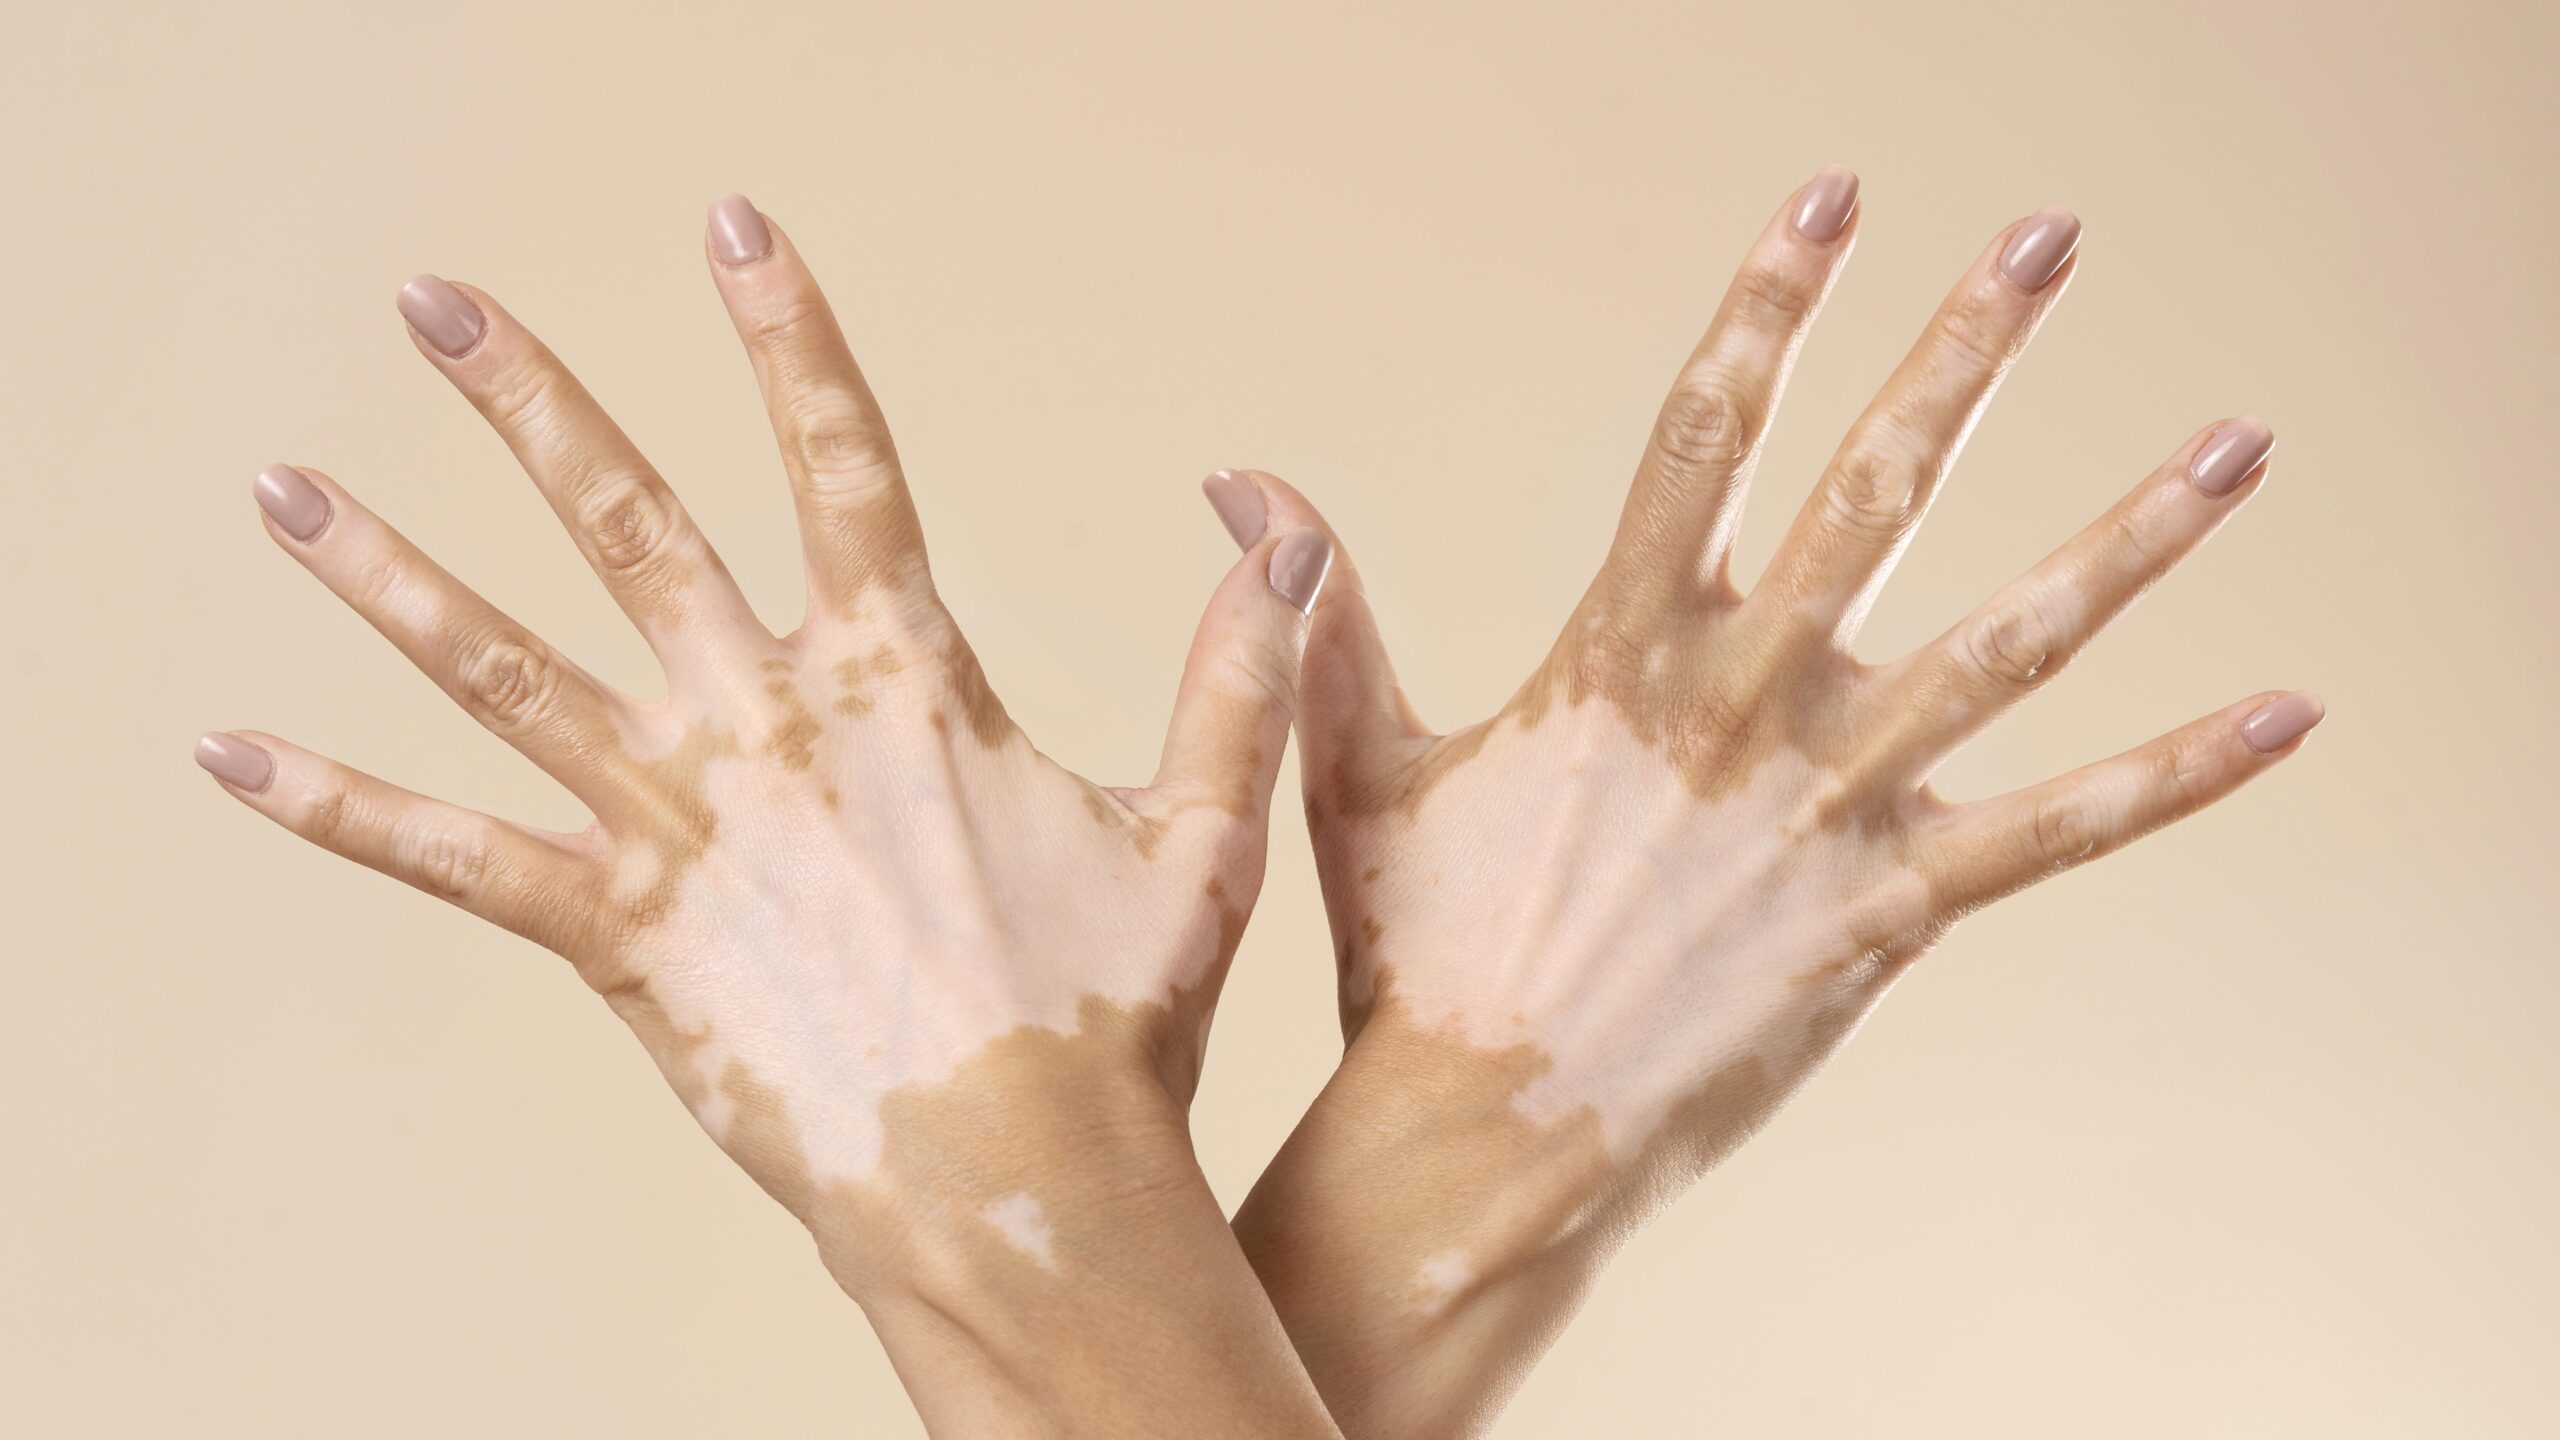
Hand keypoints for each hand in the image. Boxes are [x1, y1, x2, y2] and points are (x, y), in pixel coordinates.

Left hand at [197, 196, 1340, 1437]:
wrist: (1011, 1179)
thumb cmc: (1111, 1014)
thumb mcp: (1200, 831)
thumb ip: (1234, 677)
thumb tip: (1285, 542)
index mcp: (904, 682)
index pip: (843, 459)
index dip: (788, 333)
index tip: (732, 228)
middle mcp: (770, 725)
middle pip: (627, 522)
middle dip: (526, 398)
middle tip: (431, 301)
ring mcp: (681, 826)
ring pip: (504, 666)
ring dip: (385, 571)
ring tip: (279, 487)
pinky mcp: (619, 935)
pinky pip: (455, 856)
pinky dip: (340, 804)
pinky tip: (230, 750)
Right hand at [1229, 168, 2321, 1435]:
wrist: (1485, 1136)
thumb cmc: (1416, 953)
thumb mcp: (1356, 764)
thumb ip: (1324, 612)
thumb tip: (1238, 477)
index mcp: (1621, 653)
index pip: (1703, 434)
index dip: (1769, 308)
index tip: (1833, 203)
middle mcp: (1745, 706)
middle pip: (1877, 492)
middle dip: (1968, 353)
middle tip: (2052, 239)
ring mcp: (1832, 806)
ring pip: (2012, 647)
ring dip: (2134, 537)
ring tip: (2242, 440)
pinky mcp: (1895, 911)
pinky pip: (2060, 830)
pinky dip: (2177, 771)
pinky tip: (2288, 710)